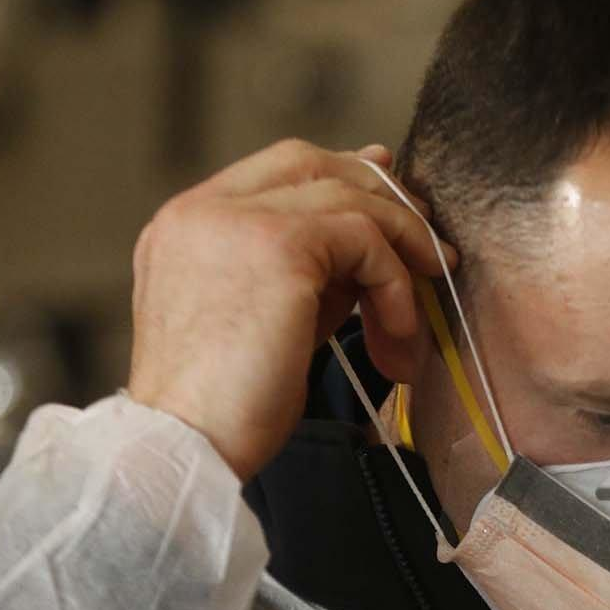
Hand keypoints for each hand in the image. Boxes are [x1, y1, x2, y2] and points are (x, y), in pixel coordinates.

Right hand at [127, 140, 453, 480]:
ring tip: (419, 308)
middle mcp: (203, 210)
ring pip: (348, 198)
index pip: (275, 169)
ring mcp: (236, 220)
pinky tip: (397, 335)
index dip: (340, 175)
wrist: (184, 448)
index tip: (388, 199)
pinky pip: (365, 241)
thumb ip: (308, 270)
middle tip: (425, 241)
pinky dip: (394, 285)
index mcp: (186, 225)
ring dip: (400, 250)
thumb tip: (369, 231)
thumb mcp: (266, 319)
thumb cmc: (222, 408)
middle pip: (311, 162)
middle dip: (378, 195)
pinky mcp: (277, 245)